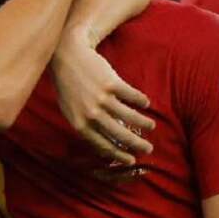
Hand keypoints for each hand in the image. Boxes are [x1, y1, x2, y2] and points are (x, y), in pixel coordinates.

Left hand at [51, 38, 154, 164]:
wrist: (67, 58)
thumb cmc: (68, 86)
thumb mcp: (69, 110)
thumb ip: (84, 127)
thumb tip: (104, 145)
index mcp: (79, 124)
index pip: (103, 145)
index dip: (119, 155)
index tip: (131, 160)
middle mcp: (91, 114)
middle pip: (119, 135)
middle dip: (137, 144)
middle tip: (148, 149)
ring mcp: (102, 99)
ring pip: (129, 116)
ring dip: (143, 123)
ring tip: (151, 126)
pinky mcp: (112, 83)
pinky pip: (131, 96)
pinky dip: (141, 101)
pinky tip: (146, 104)